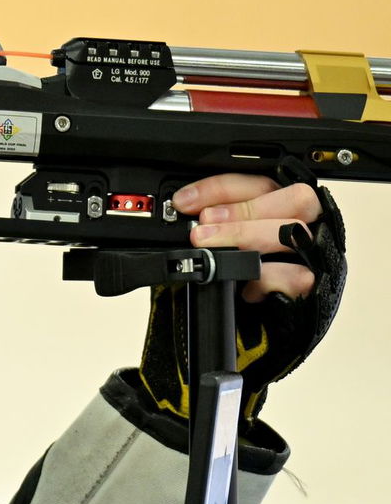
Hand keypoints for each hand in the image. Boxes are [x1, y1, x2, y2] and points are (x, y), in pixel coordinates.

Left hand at [172, 174, 320, 302]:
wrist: (262, 322)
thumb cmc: (246, 272)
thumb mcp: (229, 239)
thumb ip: (218, 219)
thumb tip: (185, 208)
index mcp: (284, 203)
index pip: (262, 181)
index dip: (220, 188)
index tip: (185, 201)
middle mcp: (308, 223)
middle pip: (295, 198)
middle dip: (242, 210)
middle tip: (203, 224)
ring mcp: (318, 253)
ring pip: (296, 231)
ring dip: (246, 235)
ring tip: (209, 244)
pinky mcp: (319, 285)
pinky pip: (297, 274)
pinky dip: (265, 276)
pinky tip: (244, 285)